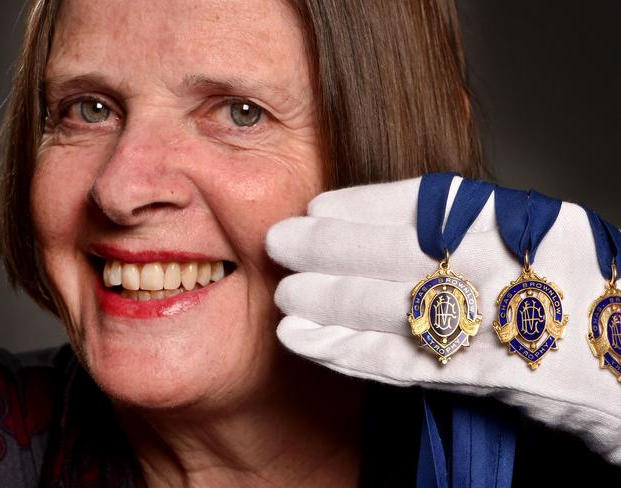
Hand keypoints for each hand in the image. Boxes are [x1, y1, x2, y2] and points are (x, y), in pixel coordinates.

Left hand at [266, 176, 620, 464]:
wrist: (618, 360)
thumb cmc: (565, 288)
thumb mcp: (533, 230)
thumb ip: (468, 220)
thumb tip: (377, 215)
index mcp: (518, 220)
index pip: (425, 204)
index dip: (361, 205)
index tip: (317, 206)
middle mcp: (503, 268)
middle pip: (399, 253)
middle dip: (332, 248)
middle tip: (279, 243)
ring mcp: (492, 323)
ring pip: (395, 309)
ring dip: (330, 302)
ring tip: (284, 296)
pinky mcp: (481, 376)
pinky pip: (403, 363)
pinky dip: (347, 351)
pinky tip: (305, 341)